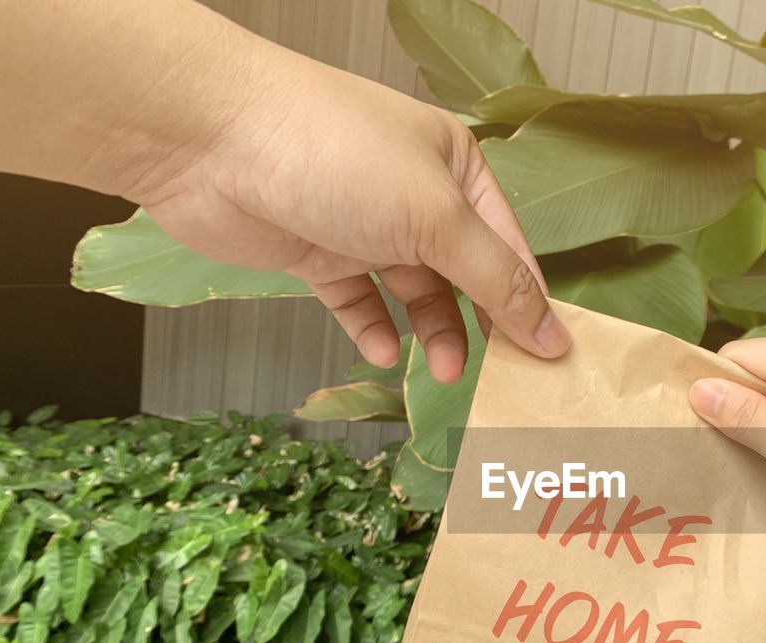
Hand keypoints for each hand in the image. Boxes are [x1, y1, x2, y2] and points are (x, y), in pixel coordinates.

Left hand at [134, 40, 567, 383]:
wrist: (210, 139)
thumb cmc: (338, 158)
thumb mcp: (436, 218)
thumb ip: (497, 281)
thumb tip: (555, 335)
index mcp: (456, 168)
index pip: (509, 246)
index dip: (529, 303)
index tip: (550, 360)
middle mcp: (415, 194)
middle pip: (464, 274)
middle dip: (480, 325)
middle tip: (496, 379)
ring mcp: (363, 224)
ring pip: (414, 293)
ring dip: (431, 334)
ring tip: (437, 372)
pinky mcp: (317, 252)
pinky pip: (357, 301)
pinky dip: (370, 328)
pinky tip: (377, 351)